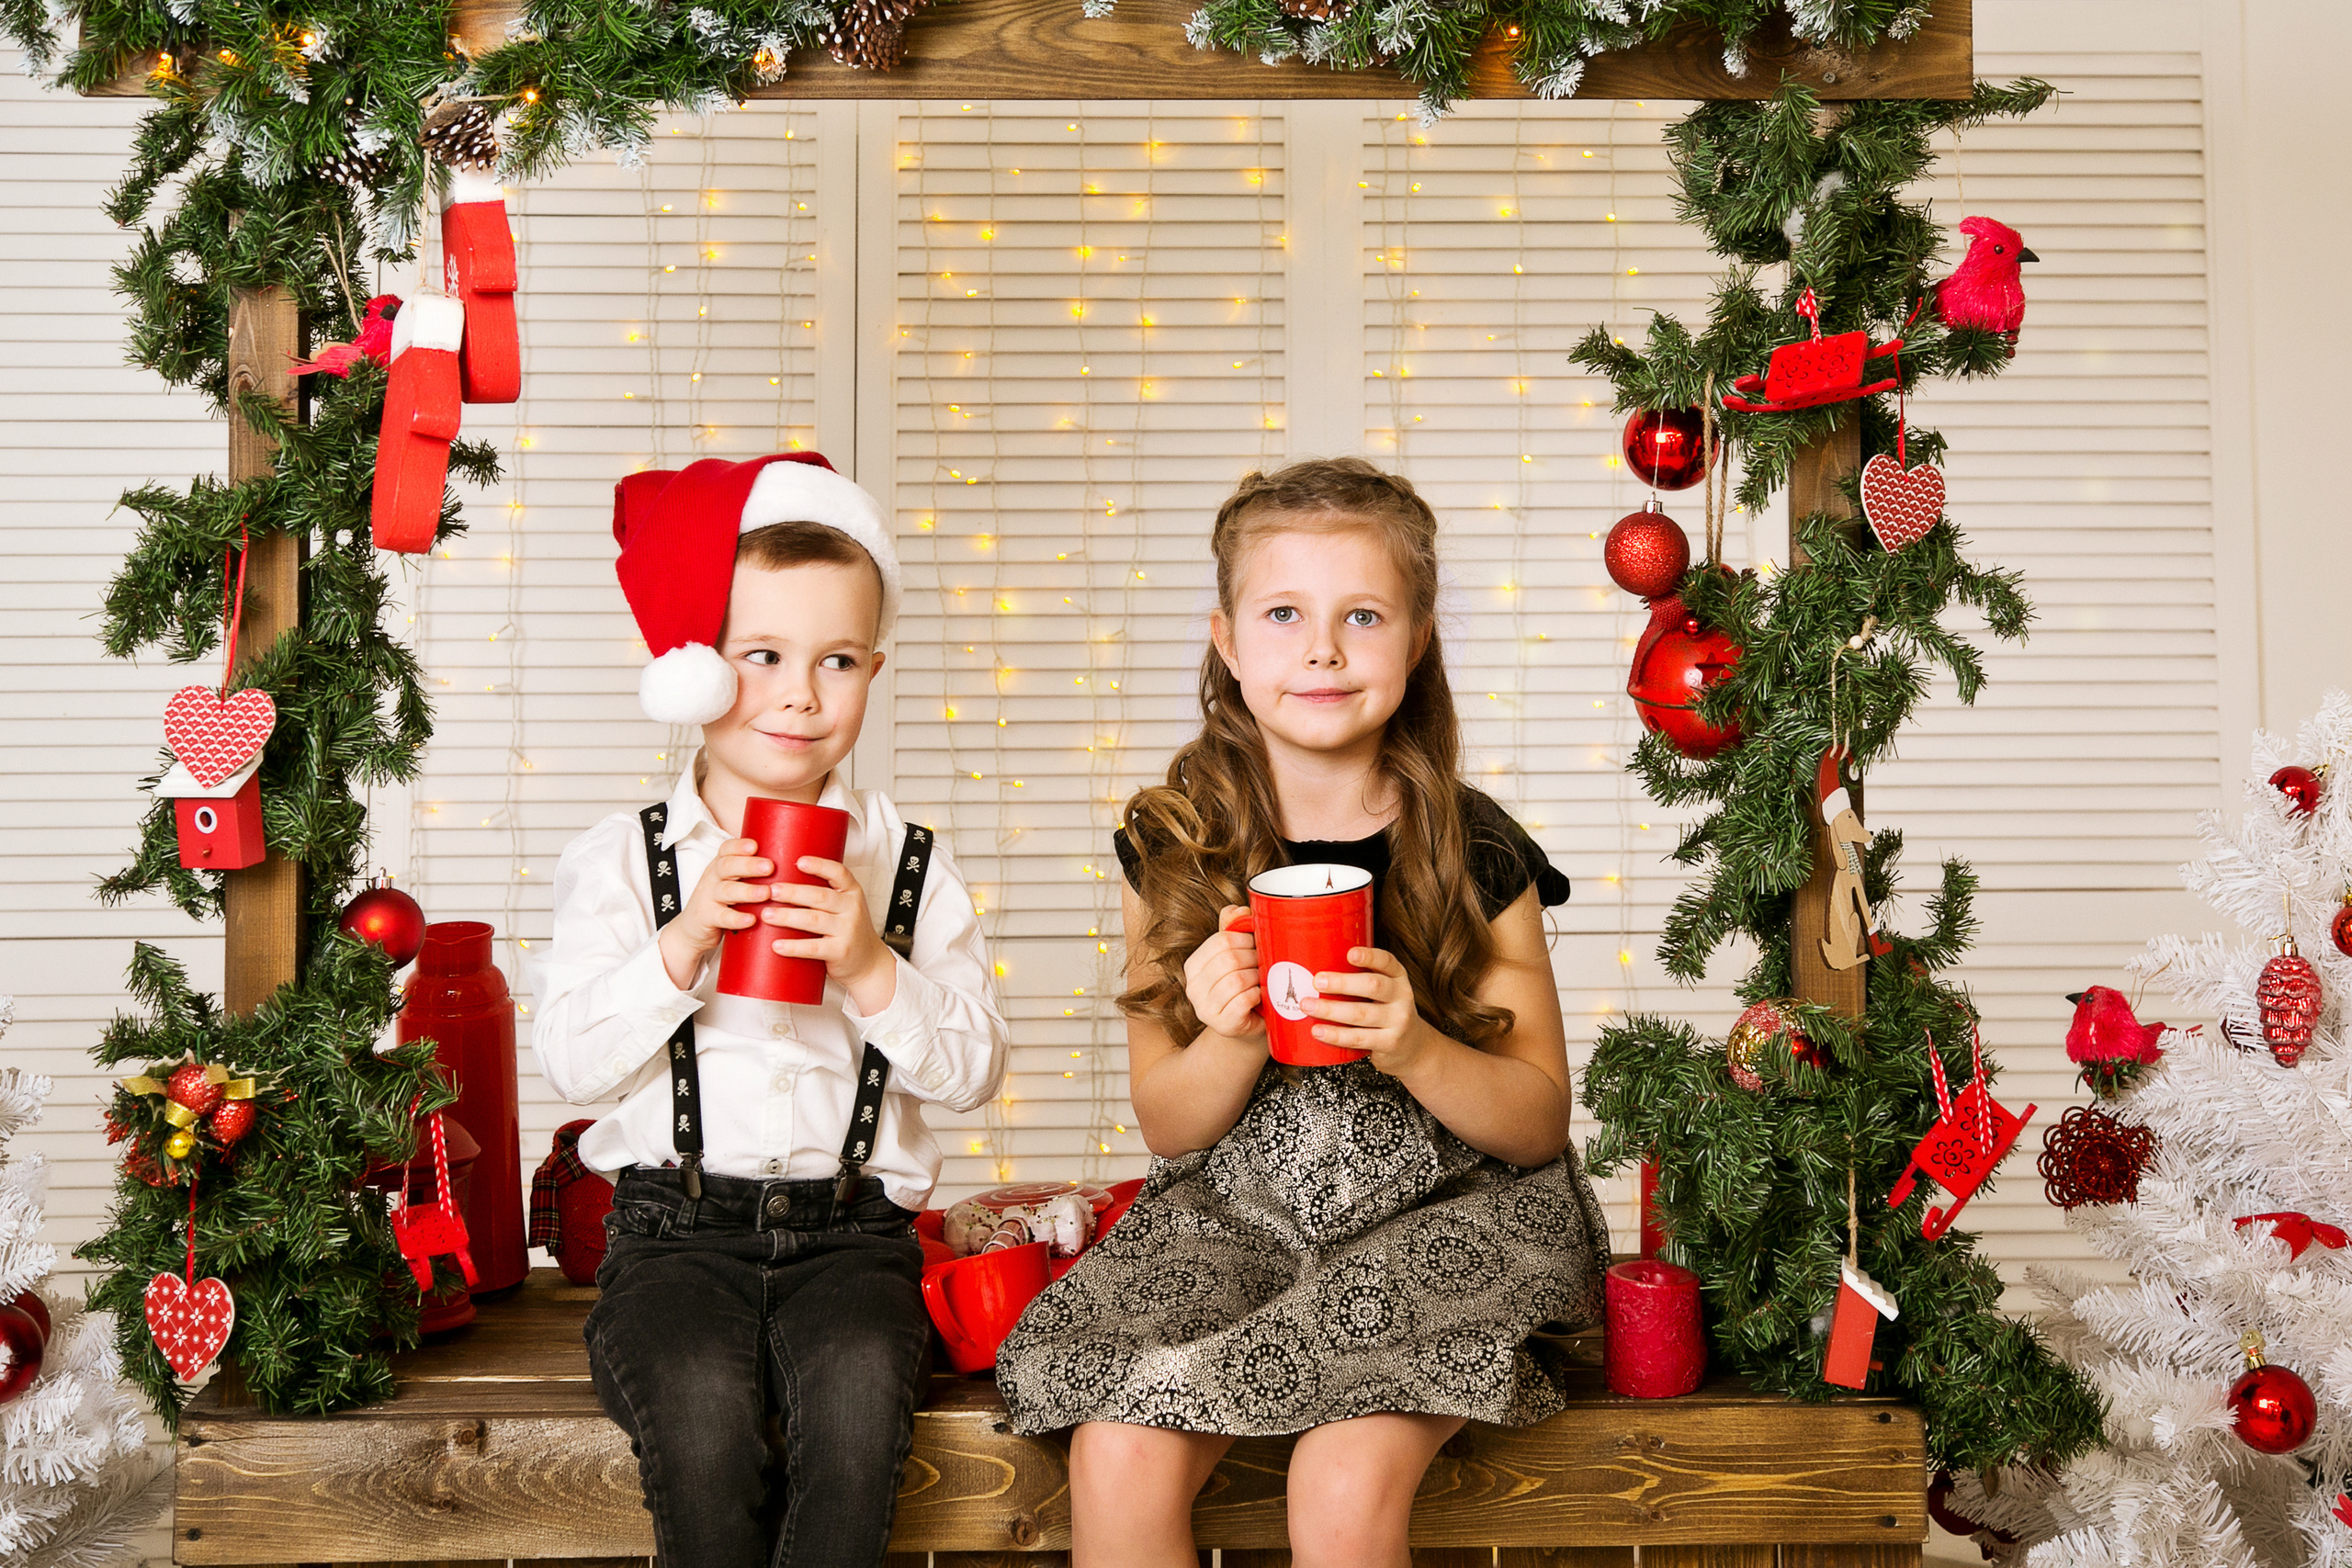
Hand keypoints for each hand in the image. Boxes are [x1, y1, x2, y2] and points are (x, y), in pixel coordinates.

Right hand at [657, 837, 772, 989]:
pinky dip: (736, 918)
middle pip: (727, 866)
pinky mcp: (706, 918)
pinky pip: (721, 917)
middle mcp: (713, 878)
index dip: (739, 846)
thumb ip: (754, 874)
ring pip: (726, 891)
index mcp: (721, 866)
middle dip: (749, 865)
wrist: (692, 930)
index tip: (756, 845)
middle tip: (770, 866)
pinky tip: (751, 919)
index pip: (726, 849)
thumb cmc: (722, 902)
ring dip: (747, 891)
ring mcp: (708, 898)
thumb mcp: (733, 883)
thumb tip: (796, 864)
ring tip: (766, 893)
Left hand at [765, 857, 895, 1012]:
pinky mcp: (840, 952)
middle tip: (770, 891)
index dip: (819, 866)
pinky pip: (814, 948)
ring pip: (813, 920)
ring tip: (766, 915)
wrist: (868, 962)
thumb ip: (822, 894)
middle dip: (793, 893)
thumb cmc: (847, 930)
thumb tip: (781, 882)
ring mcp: (848, 931)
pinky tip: (777, 945)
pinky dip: (793, 947)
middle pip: (820, 896)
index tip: (799, 861)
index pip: (839, 873)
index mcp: (852, 892)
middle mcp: (852, 909)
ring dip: (787, 916)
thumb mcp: (844, 906)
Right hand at [1182, 906, 1266, 1042]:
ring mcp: (1205, 1009)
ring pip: (1237, 980)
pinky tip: (1262, 996)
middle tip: (1266, 963)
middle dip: (1254, 958)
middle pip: (1229, 959)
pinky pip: (1243, 1001)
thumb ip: (1233, 931)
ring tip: (1265, 979)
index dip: (1246, 939)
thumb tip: (1238, 909)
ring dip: (1258, 978)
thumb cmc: (1245, 989)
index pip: (1220, 940)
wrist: (1249, 1027)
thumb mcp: (1237, 958)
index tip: (1258, 945)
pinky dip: (1258, 995)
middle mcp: (1192, 987)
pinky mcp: (1222, 1025)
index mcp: (1193, 965)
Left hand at [1305, 948, 1434, 1073]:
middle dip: (1342, 983)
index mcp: (1397, 977)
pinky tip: (1318, 1031)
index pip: (1387, 961)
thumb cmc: (1384, 1010)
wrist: (1412, 1046)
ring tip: (1307, 1006)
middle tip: (1317, 981)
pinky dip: (1336, 1035)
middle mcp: (1401, 996)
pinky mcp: (1389, 1043)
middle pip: (1373, 986)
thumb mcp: (1383, 990)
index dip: (1369, 956)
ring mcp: (1398, 1021)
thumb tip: (1310, 966)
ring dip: (1331, 1010)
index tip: (1350, 954)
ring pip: (1361, 1014)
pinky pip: (1359, 1038)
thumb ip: (1358, 979)